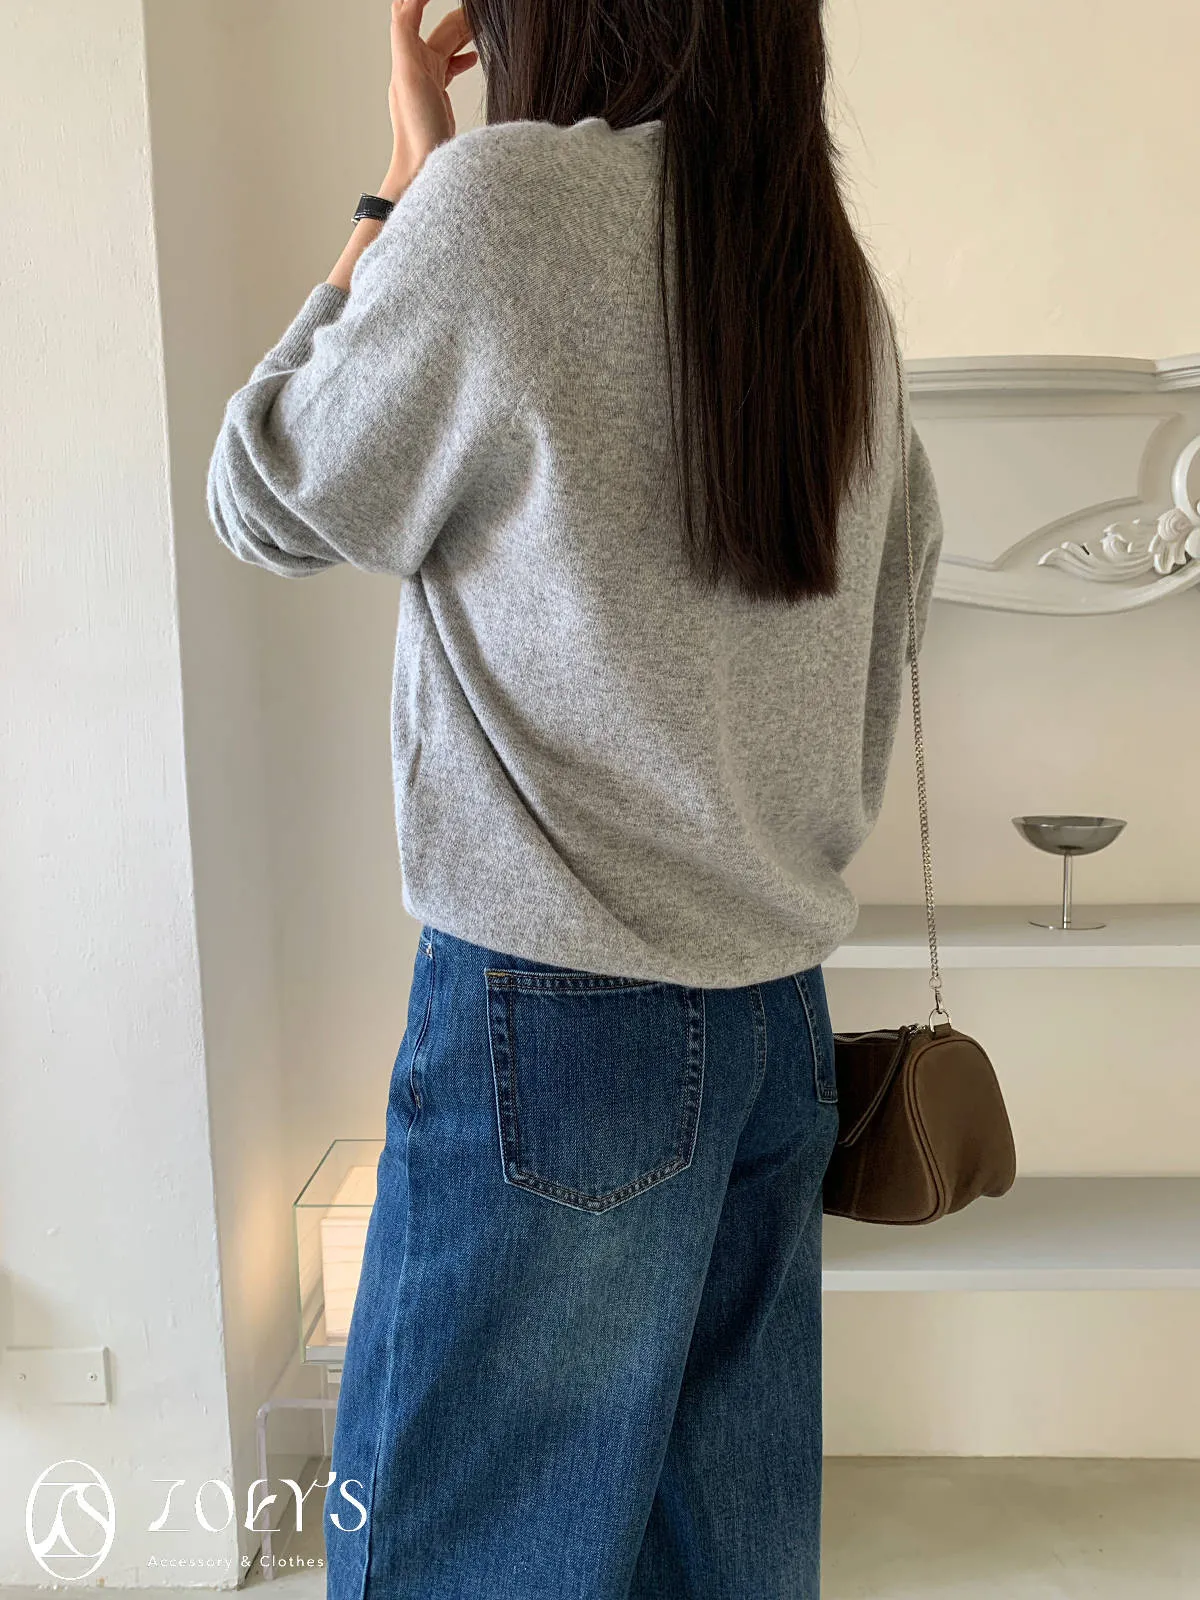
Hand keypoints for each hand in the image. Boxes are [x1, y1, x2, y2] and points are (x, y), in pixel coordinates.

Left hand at [380, 0, 477, 199]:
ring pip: (448, 45)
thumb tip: (407, 0)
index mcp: (408, 56)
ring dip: (464, 31)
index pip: (413, 11)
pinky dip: (463, 57)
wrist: (421, 171)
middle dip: (459, 15)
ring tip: (484, 24)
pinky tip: (475, 58)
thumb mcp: (408, 74)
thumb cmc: (416, 130)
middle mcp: (416, 66)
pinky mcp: (439, 98)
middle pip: (440, 28)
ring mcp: (428, 82)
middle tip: (481, 12)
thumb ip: (405, 32)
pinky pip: (451, 68)